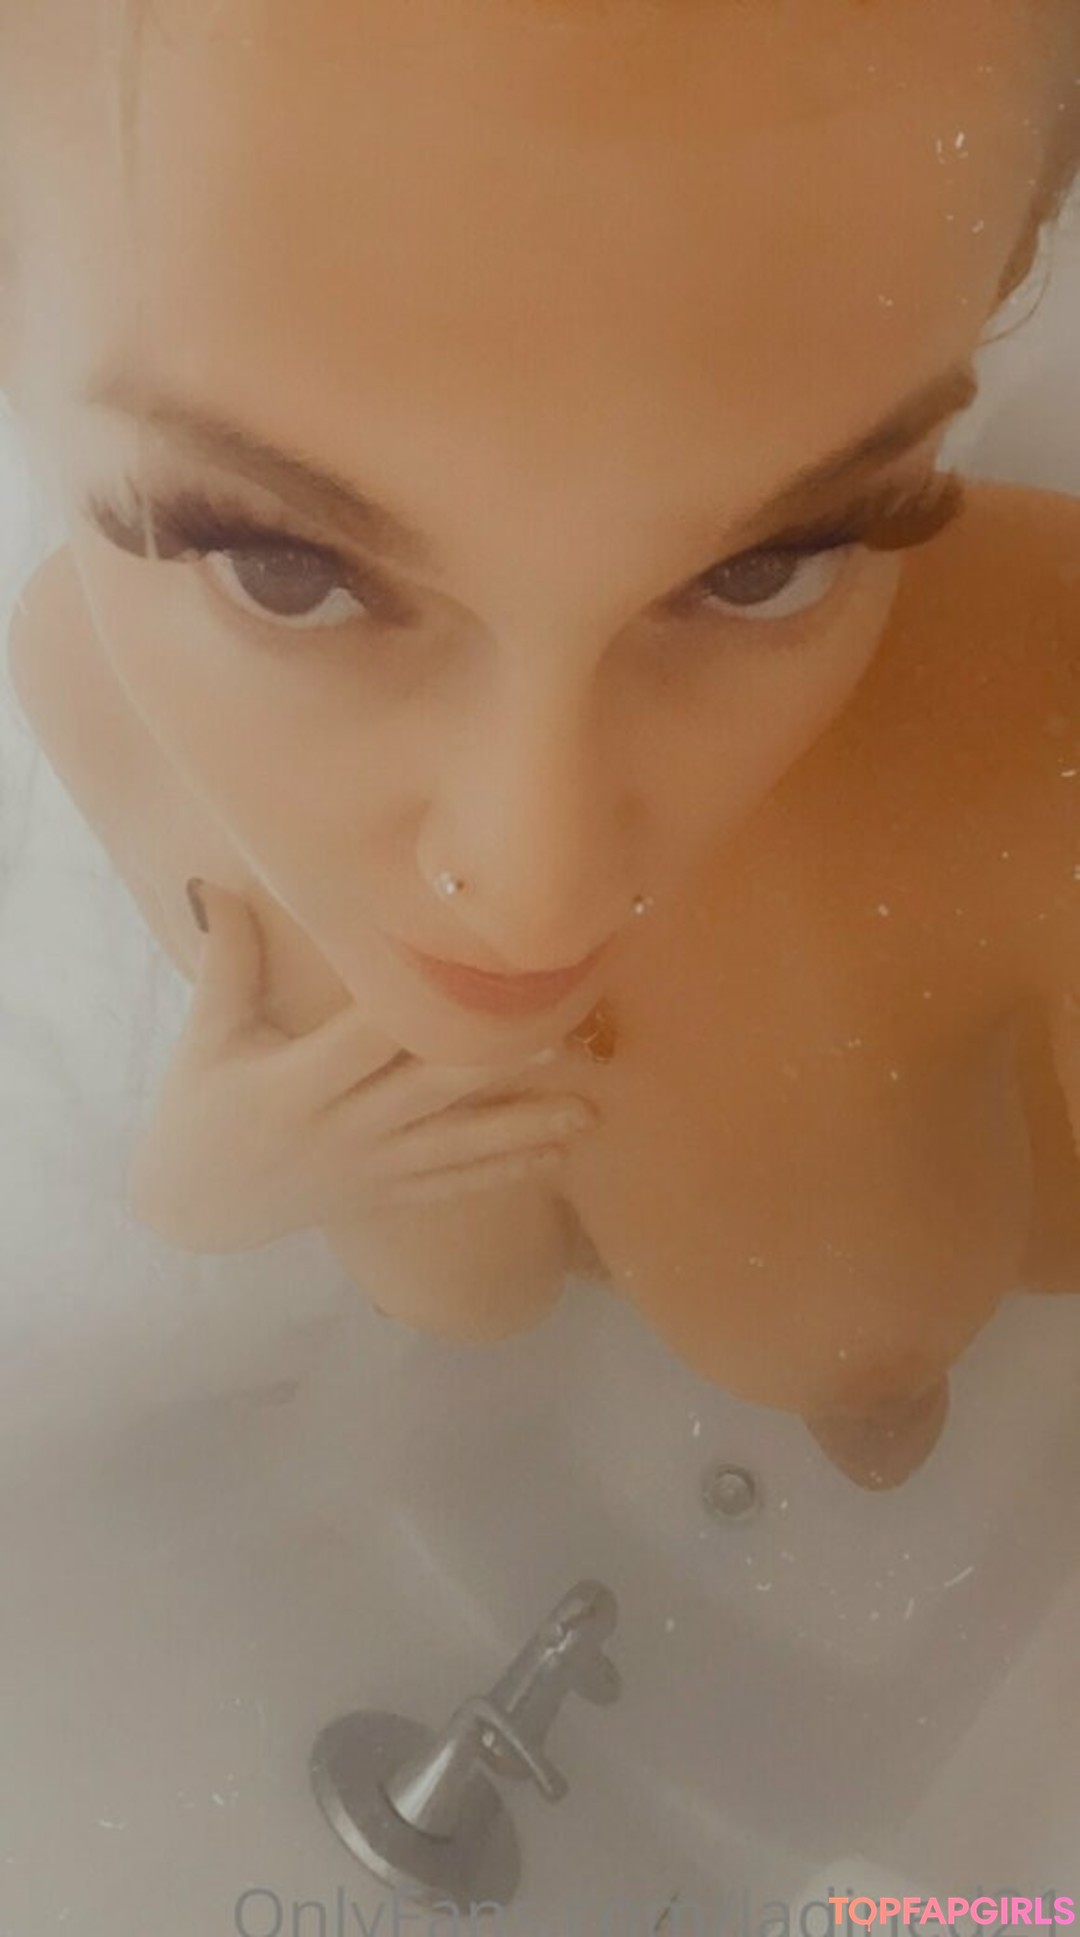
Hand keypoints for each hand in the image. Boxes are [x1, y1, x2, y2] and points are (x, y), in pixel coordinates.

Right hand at [128, 881, 595, 1252]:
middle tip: (561, 1036)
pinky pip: (454, 1184)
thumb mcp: (205, 1034)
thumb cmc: (199, 1106)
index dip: (415, 1013)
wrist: (195, 1207)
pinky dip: (506, 1171)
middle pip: (428, 1095)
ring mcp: (370, 1169)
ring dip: (524, 1130)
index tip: (471, 980)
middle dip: (495, 1067)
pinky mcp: (386, 1195)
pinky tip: (559, 1153)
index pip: (363, 1042)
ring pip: (457, 1149)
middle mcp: (342, 1131)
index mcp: (296, 1085)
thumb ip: (226, 958)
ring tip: (588, 1112)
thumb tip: (215, 880)